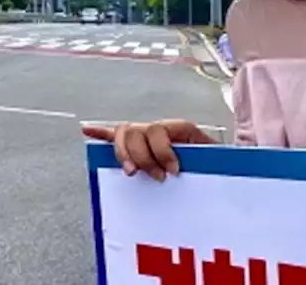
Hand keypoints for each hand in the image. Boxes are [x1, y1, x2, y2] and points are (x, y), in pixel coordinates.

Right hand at [82, 119, 216, 181]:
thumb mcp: (216, 158)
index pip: (160, 130)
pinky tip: (87, 131)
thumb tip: (207, 158)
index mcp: (179, 127)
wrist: (219, 163)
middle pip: (137, 131)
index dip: (163, 151)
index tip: (173, 172)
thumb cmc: (216, 163)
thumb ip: (209, 156)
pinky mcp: (138, 145)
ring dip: (124, 153)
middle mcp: (159, 128)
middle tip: (157, 178)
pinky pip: (115, 135)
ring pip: (124, 133)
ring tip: (132, 172)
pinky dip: (101, 132)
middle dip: (144, 156)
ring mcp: (147, 134)